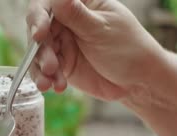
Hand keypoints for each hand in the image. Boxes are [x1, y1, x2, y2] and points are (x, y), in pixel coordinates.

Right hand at [27, 0, 165, 100]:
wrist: (138, 81)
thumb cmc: (129, 48)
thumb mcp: (102, 30)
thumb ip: (77, 16)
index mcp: (80, 4)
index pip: (48, 4)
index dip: (38, 17)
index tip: (40, 34)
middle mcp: (67, 22)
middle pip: (38, 30)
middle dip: (41, 50)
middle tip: (50, 66)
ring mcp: (62, 44)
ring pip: (39, 52)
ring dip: (41, 68)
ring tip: (50, 82)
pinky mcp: (61, 64)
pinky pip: (44, 70)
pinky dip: (46, 79)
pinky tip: (55, 87)